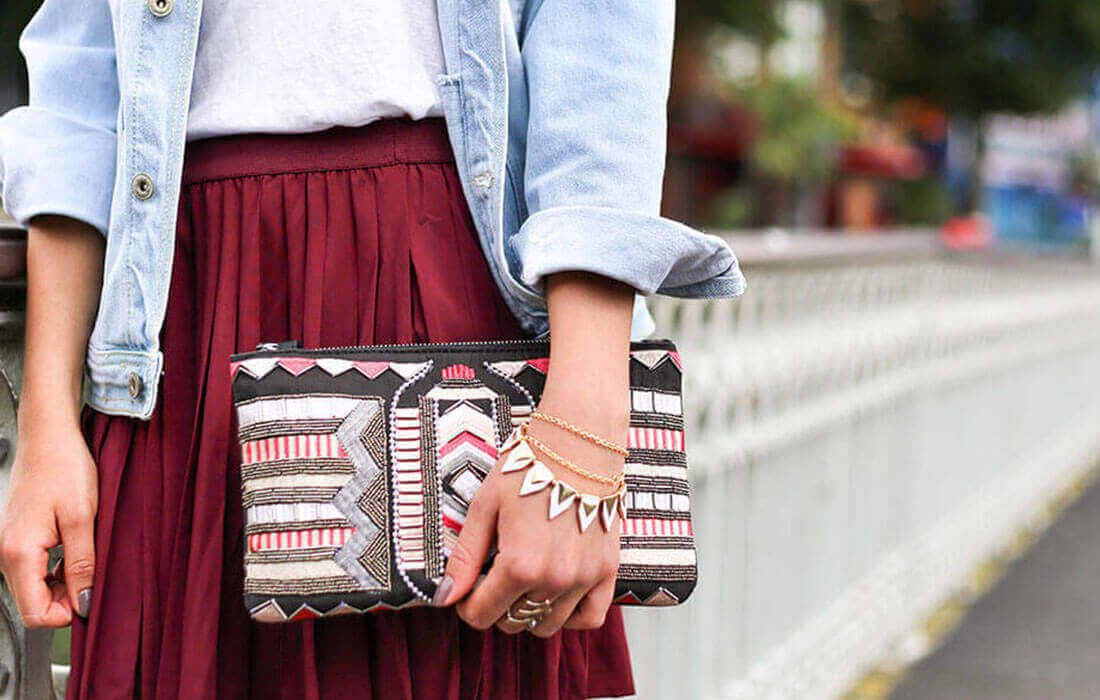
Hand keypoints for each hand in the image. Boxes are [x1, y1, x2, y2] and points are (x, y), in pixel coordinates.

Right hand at [0, 423, 97, 627]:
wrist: (49, 437)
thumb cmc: (65, 468)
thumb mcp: (83, 518)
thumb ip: (82, 564)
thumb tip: (83, 604)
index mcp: (19, 552)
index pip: (35, 613)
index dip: (66, 614)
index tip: (90, 597)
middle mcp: (7, 554)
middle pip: (33, 603)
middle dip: (66, 598)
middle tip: (94, 574)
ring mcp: (10, 546)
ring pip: (35, 588)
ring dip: (64, 583)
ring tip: (87, 557)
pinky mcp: (19, 539)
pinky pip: (35, 570)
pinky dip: (58, 569)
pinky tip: (76, 550)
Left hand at [434, 385, 627, 636]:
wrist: (580, 443)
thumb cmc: (529, 467)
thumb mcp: (485, 506)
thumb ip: (465, 556)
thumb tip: (445, 597)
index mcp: (519, 564)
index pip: (482, 614)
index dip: (467, 605)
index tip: (469, 589)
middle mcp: (553, 579)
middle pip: (513, 622)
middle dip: (496, 606)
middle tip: (496, 577)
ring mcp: (583, 578)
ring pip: (547, 626)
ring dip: (529, 612)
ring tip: (524, 583)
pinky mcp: (607, 570)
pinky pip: (590, 618)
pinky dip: (571, 616)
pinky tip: (556, 596)